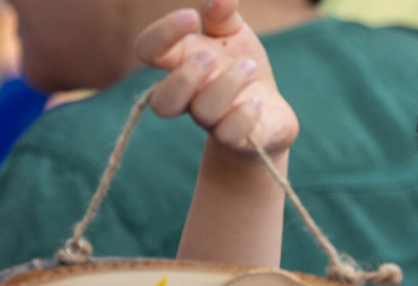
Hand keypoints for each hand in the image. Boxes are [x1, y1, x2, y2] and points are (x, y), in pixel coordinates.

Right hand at [136, 0, 297, 161]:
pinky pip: (230, 133)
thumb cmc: (239, 66)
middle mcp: (190, 96)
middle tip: (211, 56)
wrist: (268, 110)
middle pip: (163, 101)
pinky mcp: (237, 138)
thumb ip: (223, 15)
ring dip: (226, 85)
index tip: (191, 17)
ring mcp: (211, 121)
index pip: (148, 51)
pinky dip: (244, 114)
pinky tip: (258, 100)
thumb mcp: (233, 34)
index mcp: (180, 63)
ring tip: (250, 67)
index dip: (162, 34)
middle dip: (184, 77)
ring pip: (202, 112)